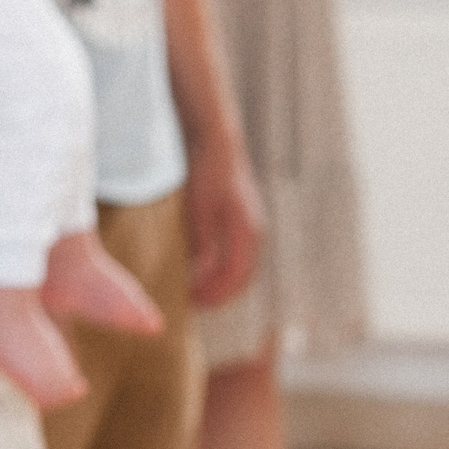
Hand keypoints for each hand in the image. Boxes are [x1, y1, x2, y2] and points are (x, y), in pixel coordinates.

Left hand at [183, 136, 263, 308]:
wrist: (217, 145)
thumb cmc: (205, 175)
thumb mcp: (198, 210)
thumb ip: (202, 241)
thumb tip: (202, 272)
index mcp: (246, 233)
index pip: (235, 277)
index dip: (215, 294)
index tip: (193, 303)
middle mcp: (255, 233)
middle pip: (242, 276)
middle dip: (219, 293)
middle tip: (194, 303)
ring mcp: (252, 226)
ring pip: (241, 266)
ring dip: (222, 282)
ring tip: (198, 290)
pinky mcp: (244, 221)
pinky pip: (238, 254)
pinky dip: (224, 267)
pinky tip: (203, 268)